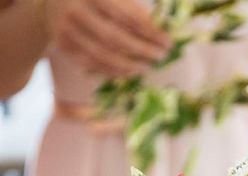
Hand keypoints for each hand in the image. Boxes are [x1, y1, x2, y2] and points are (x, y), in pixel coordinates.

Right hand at [45, 0, 170, 76]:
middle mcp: (77, 10)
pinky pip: (92, 64)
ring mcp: (67, 30)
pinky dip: (114, 70)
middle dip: (142, 50)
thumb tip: (161, 31)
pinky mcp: (64, 46)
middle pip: (115, 38)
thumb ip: (133, 9)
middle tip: (161, 56)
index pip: (128, 17)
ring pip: (103, 55)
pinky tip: (130, 71)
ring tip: (148, 66)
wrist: (53, 1)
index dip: (150, 32)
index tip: (167, 41)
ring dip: (130, 65)